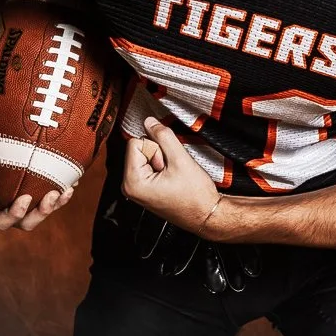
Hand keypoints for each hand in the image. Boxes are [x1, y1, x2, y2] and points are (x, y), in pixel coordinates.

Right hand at [0, 134, 74, 230]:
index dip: (12, 216)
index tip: (25, 199)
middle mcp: (1, 203)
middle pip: (23, 221)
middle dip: (39, 214)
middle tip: (52, 196)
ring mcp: (17, 194)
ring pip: (39, 209)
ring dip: (55, 204)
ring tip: (67, 190)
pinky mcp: (31, 182)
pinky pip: (48, 190)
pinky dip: (61, 187)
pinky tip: (74, 179)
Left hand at [121, 117, 219, 233]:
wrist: (206, 214)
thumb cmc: (195, 196)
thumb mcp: (180, 159)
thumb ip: (163, 135)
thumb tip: (149, 121)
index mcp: (132, 182)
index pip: (135, 142)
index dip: (155, 147)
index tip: (167, 163)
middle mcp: (129, 187)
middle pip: (139, 149)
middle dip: (158, 153)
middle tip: (172, 170)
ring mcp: (136, 189)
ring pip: (146, 155)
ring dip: (161, 160)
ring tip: (173, 175)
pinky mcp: (144, 188)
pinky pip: (149, 165)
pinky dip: (162, 167)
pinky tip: (172, 178)